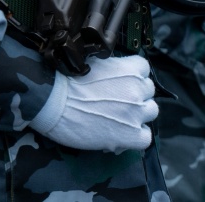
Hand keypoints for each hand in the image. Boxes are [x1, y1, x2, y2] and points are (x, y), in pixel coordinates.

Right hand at [31, 54, 157, 153]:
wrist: (53, 101)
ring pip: (151, 112)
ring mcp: (136, 111)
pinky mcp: (130, 133)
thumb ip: (116, 71)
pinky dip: (134, 139)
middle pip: (148, 93)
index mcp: (132, 68)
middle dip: (134, 98)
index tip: (117, 87)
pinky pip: (144, 138)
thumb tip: (118, 80)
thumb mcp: (98, 65)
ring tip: (117, 122)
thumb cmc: (68, 82)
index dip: (131, 80)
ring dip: (137, 117)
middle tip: (114, 106)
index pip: (144, 72)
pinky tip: (119, 138)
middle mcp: (139, 88)